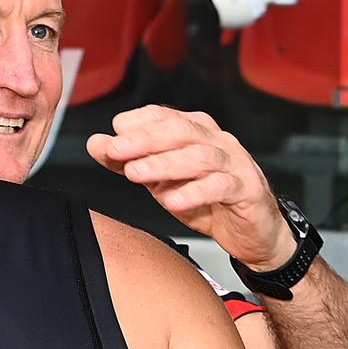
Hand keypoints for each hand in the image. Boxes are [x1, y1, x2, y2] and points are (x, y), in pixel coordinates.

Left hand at [86, 105, 294, 270]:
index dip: (137, 122)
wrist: (252, 232)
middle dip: (145, 139)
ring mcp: (235, 164)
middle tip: (116, 149)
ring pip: (199, 157)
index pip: (164, 116)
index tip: (112, 134)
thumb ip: (129, 161)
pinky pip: (221, 187)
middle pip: (180, 131)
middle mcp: (216, 141)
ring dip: (164, 164)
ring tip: (136, 174)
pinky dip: (195, 192)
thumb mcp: (160, 180)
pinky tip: (172, 201)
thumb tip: (96, 143)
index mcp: (195, 132)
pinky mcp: (247, 190)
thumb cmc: (206, 200)